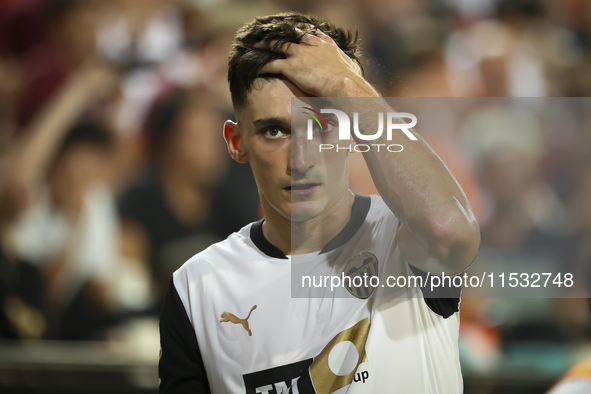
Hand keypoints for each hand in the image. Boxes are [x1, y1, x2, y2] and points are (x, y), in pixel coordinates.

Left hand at [256, 28, 378, 97]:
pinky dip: (262, 65)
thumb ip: (347, 68)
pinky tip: (254, 67)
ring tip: (256, 45)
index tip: (297, 30)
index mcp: (326, 44)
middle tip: (271, 35)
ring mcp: (300, 54)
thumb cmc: (351, 81)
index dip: (302, 31)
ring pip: (277, 45)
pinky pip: (271, 63)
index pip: (311, 32)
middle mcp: (311, 45)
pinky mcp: (291, 66)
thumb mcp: (351, 69)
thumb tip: (352, 76)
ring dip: (265, 45)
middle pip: (291, 35)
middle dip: (280, 35)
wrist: (345, 84)